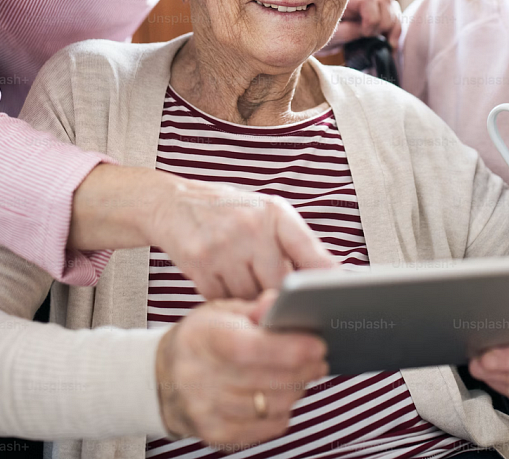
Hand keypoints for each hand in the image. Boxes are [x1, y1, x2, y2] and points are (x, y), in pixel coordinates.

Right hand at [71, 165, 336, 298]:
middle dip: (279, 299)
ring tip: (244, 285)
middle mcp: (251, 226)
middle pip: (279, 286)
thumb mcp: (267, 214)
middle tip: (279, 305)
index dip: (322, 283)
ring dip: (249, 302)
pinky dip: (225, 300)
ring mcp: (223, 244)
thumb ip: (297, 243)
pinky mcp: (199, 262)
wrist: (175, 203)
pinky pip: (222, 300)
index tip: (332, 302)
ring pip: (249, 297)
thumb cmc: (230, 213)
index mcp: (276, 213)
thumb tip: (332, 278)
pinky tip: (222, 284)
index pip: (311, 253)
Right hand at [156, 290, 327, 447]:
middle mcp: (199, 378)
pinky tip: (281, 394)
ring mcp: (206, 410)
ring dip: (297, 389)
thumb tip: (280, 302)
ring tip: (302, 374)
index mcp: (202, 338)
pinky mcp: (217, 435)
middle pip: (268, 380)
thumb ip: (254, 308)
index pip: (250, 348)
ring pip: (273, 406)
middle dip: (304, 369)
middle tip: (319, 359)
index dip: (290, 348)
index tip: (318, 344)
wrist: (161, 380)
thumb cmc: (200, 339)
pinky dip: (283, 411)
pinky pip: (267, 427)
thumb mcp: (220, 312)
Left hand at [320, 0, 401, 54]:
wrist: (318, 38)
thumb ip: (345, 31)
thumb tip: (364, 30)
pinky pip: (396, 18)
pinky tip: (390, 44)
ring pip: (394, 7)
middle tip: (370, 37)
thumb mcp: (328, 35)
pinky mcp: (380, 16)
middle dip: (382, 23)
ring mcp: (373, 6)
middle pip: (385, 0)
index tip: (365, 34)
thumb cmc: (319, 35)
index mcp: (348, 0)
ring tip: (382, 41)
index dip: (372, 17)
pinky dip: (396, 32)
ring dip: (392, 27)